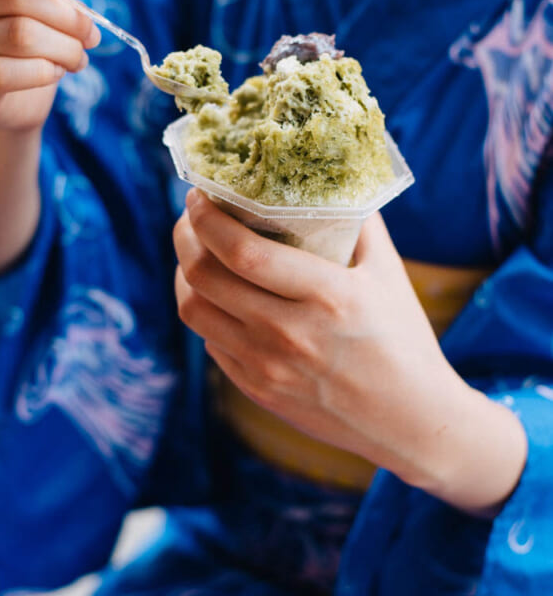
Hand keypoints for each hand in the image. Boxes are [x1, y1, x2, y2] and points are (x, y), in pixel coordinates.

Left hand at [173, 189, 526, 513]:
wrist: (412, 421)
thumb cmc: (404, 339)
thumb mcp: (388, 273)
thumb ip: (358, 221)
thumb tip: (327, 174)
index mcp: (328, 297)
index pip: (243, 252)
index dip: (207, 219)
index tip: (199, 194)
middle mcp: (290, 335)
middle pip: (205, 278)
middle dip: (185, 237)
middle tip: (191, 218)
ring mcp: (268, 368)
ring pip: (195, 311)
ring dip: (184, 276)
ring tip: (196, 255)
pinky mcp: (258, 390)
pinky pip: (210, 342)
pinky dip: (205, 311)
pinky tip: (218, 296)